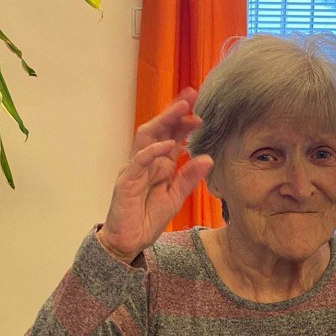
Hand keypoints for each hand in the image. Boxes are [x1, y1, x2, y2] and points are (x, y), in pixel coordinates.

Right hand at [99, 88, 213, 261]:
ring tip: (181, 109)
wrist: (129, 241)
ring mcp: (134, 169)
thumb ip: (189, 178)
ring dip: (164, 121)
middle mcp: (146, 162)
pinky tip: (167, 144)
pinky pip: (138, 162)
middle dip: (174, 111)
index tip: (202, 110)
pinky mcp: (126, 182)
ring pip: (146, 138)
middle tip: (191, 95)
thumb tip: (208, 159)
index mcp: (159, 165)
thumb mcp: (176, 197)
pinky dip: (153, 151)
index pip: (172, 136)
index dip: (185, 121)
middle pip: (159, 129)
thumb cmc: (147, 218)